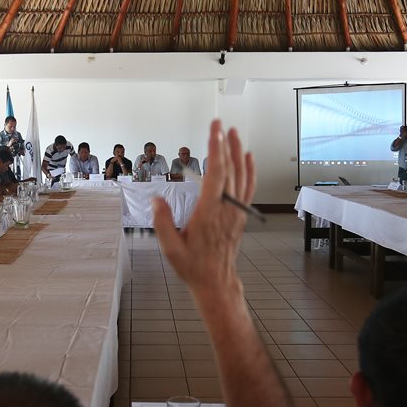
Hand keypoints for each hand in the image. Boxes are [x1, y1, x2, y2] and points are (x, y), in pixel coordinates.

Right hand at [153, 120, 252, 299]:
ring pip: (241, 176)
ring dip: (238, 152)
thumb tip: (156, 200)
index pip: (216, 174)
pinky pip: (248, 188)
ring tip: (234, 133)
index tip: (214, 130)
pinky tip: (248, 157)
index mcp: (209, 213)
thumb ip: (163, 222)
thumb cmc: (193, 266)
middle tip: (220, 124)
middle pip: (230, 169)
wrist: (215, 282)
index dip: (215, 149)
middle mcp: (226, 209)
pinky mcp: (239, 215)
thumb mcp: (171, 248)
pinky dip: (249, 170)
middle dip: (225, 144)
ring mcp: (236, 212)